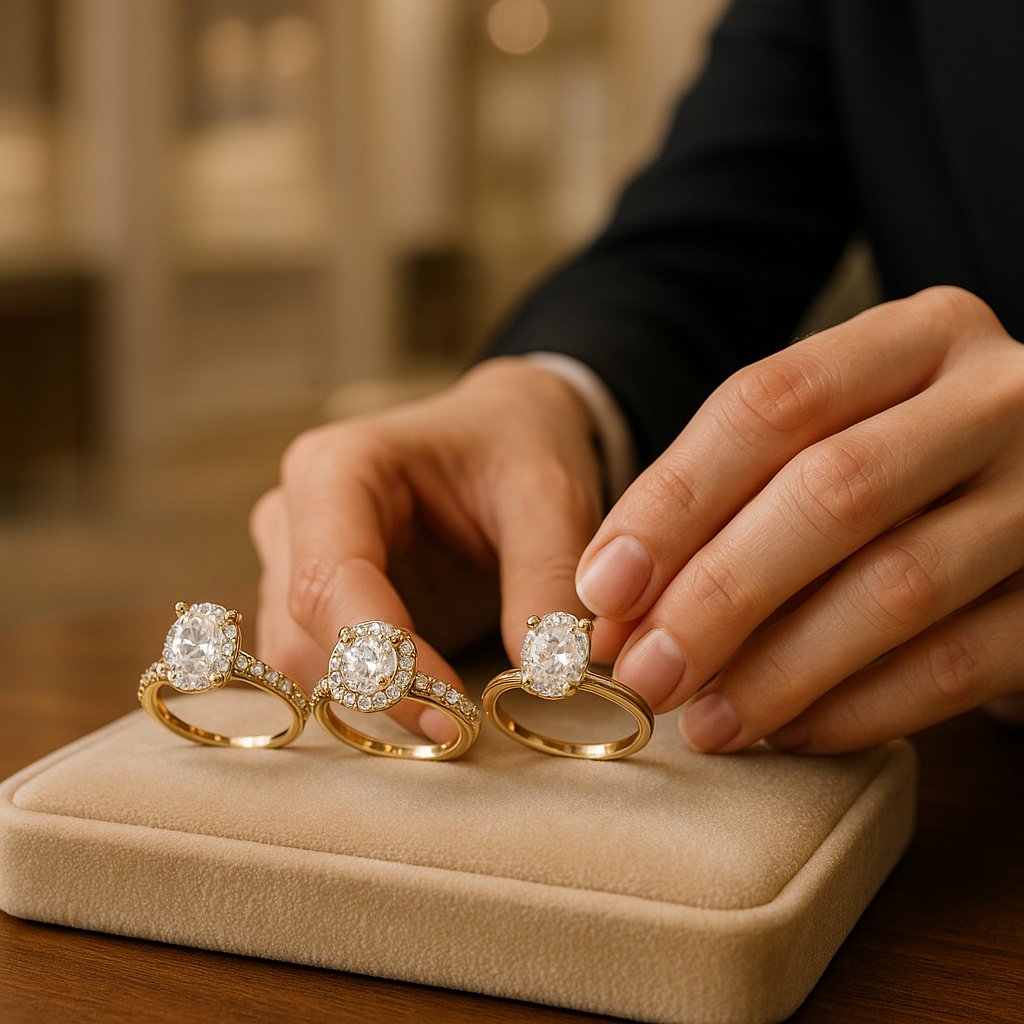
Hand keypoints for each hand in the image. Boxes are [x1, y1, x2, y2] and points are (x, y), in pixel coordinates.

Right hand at [250, 358, 601, 738]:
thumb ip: (546, 577)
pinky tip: (428, 706)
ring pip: (300, 665)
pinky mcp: (318, 606)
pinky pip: (320, 672)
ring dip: (368, 704)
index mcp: (336, 468)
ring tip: (452, 721)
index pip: (327, 582)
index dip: (381, 659)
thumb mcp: (551, 494)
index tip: (451, 714)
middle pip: (302, 634)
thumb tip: (543, 677)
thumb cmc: (520, 446)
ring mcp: (294, 563)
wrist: (506, 432)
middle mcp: (294, 516)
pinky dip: (370, 700)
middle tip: (460, 730)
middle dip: (376, 691)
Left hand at [575, 287, 1023, 752]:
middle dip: (718, 594)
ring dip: (780, 667)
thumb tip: (615, 597)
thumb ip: (734, 495)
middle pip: (832, 490)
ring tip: (705, 720)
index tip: (603, 589)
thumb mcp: (836, 438)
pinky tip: (791, 732)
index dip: (672, 502)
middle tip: (644, 674)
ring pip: (897, 584)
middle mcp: (997, 397)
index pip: (768, 404)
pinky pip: (961, 664)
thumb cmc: (909, 475)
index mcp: (919, 337)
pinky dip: (861, 708)